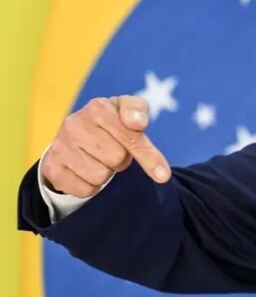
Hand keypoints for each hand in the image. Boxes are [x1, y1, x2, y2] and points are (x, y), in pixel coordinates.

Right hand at [40, 96, 170, 198]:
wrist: (74, 135)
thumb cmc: (112, 122)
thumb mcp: (130, 111)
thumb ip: (139, 113)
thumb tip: (138, 123)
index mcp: (97, 107)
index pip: (132, 137)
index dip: (148, 156)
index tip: (163, 174)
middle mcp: (74, 123)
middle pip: (117, 158)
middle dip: (122, 159)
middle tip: (114, 151)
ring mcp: (59, 146)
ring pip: (100, 176)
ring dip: (107, 173)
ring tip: (99, 159)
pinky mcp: (51, 168)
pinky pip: (85, 190)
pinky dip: (92, 186)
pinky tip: (86, 171)